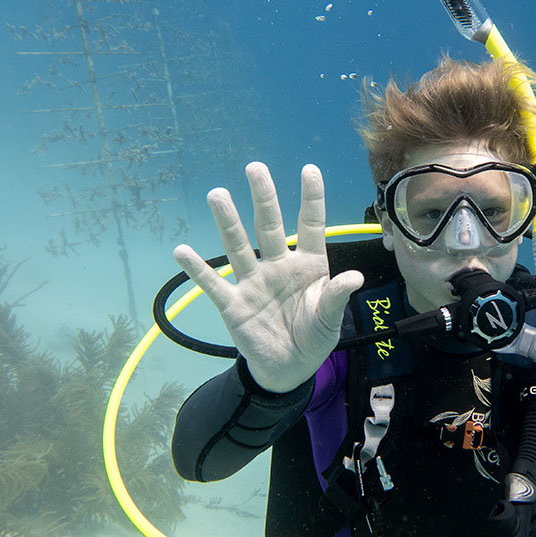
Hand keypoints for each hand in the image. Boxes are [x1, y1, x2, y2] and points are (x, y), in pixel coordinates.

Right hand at [173, 162, 363, 391]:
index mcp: (309, 265)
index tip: (309, 168)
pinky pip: (213, 283)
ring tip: (217, 194)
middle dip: (263, 197)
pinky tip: (181, 251)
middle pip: (270, 226)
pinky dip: (197, 269)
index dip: (311, 198)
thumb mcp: (329, 319)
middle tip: (256, 168)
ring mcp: (254, 282)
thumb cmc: (313, 337)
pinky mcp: (233, 304)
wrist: (289, 368)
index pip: (311, 225)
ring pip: (238, 246)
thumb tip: (354, 277)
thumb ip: (336, 297)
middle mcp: (279, 266)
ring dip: (228, 221)